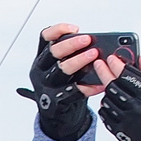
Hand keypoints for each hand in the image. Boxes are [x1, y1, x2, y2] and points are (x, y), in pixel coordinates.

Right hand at [17, 26, 95, 140]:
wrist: (55, 112)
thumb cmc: (62, 84)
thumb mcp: (61, 65)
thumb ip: (73, 54)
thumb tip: (98, 43)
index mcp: (42, 57)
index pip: (44, 37)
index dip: (58, 30)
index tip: (75, 28)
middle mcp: (41, 70)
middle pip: (53, 52)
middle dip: (71, 43)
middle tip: (88, 39)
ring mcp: (46, 85)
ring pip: (62, 70)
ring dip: (79, 61)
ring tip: (94, 55)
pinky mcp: (55, 100)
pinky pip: (73, 92)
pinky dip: (88, 88)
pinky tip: (100, 84)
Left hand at [98, 66, 140, 140]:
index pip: (126, 75)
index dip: (116, 65)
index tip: (111, 58)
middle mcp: (135, 108)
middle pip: (112, 85)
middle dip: (104, 72)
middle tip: (100, 64)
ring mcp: (126, 121)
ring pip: (107, 99)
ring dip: (105, 89)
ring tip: (107, 83)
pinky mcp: (121, 132)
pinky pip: (105, 115)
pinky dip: (105, 106)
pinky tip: (109, 101)